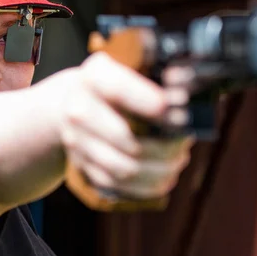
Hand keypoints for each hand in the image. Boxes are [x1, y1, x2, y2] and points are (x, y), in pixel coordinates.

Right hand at [57, 52, 193, 198]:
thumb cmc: (112, 86)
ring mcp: (77, 142)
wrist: (71, 101)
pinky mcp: (83, 166)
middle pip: (125, 138)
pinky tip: (165, 177)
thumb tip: (184, 100)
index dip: (152, 104)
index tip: (181, 115)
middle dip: (165, 146)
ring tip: (178, 161)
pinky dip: (147, 186)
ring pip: (124, 168)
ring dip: (159, 170)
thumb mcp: (129, 70)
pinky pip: (118, 185)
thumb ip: (155, 79)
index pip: (120, 90)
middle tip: (185, 144)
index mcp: (93, 78)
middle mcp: (78, 110)